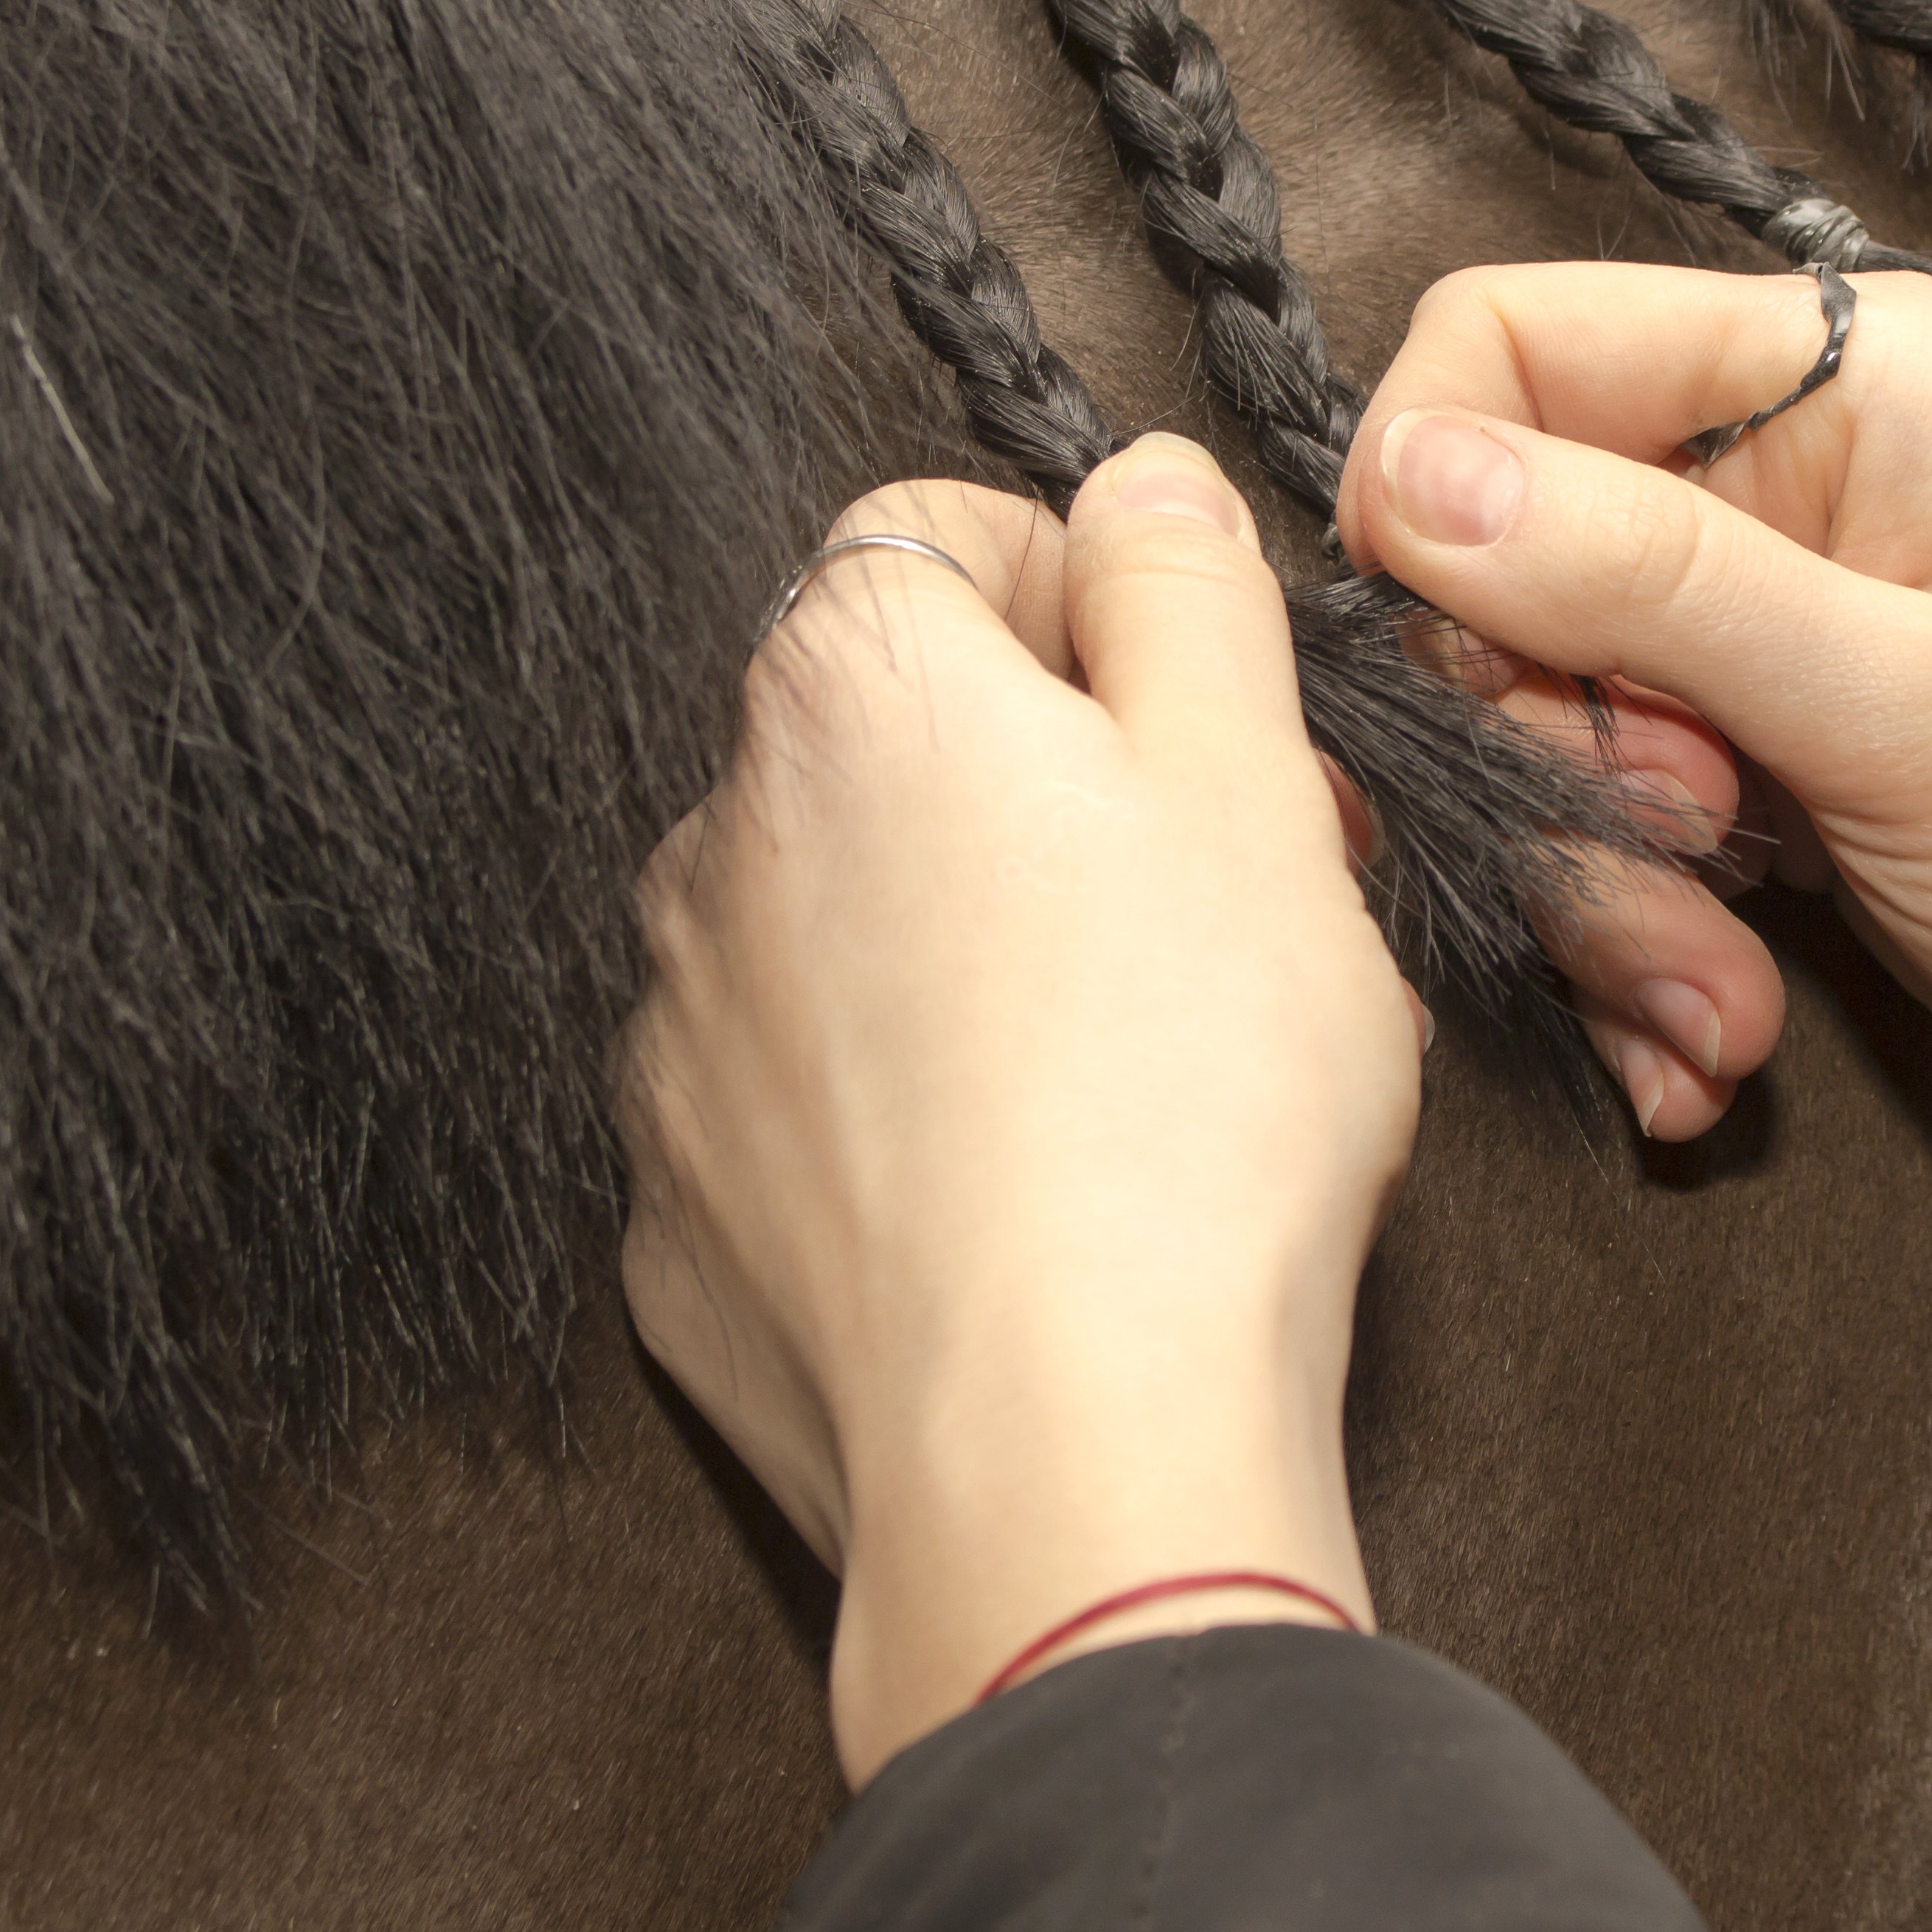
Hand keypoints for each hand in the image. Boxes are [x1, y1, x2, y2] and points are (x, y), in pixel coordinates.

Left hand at [618, 437, 1416, 1777]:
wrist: (1064, 1446)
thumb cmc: (1186, 1104)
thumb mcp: (1254, 782)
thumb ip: (1185, 586)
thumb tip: (1139, 484)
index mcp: (849, 687)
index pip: (944, 534)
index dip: (1097, 606)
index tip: (1197, 723)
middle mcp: (715, 838)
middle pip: (899, 738)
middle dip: (1051, 791)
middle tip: (1218, 910)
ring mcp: (677, 1039)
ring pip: (849, 921)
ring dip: (968, 950)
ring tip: (1132, 1076)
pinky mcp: (680, 1213)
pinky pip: (803, 1102)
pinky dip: (899, 1114)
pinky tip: (1027, 1191)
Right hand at [1339, 266, 1931, 1563]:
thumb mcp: (1914, 706)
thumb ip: (1649, 583)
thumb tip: (1396, 471)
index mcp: (1838, 378)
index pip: (1505, 350)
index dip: (1437, 509)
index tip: (1476, 679)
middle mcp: (1790, 483)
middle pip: (1497, 566)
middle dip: (1542, 755)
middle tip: (1674, 867)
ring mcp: (1779, 644)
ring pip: (1544, 727)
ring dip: (1599, 895)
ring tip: (1713, 1012)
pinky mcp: (1779, 786)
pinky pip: (1616, 843)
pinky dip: (1641, 957)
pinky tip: (1715, 1049)